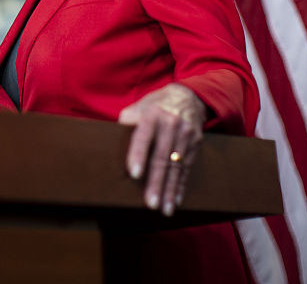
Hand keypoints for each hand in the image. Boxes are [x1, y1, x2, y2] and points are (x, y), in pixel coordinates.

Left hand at [117, 83, 205, 215]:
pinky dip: (181, 185)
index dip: (138, 154)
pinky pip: (187, 168)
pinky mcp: (196, 144)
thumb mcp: (139, 106)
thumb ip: (127, 123)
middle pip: (162, 157)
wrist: (188, 97)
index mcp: (152, 114)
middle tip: (150, 203)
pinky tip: (176, 200)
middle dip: (156, 182)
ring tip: (164, 209)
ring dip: (169, 189)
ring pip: (176, 166)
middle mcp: (171, 124)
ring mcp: (186, 135)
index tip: (133, 174)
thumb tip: (111, 142)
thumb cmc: (155, 105)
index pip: (143, 136)